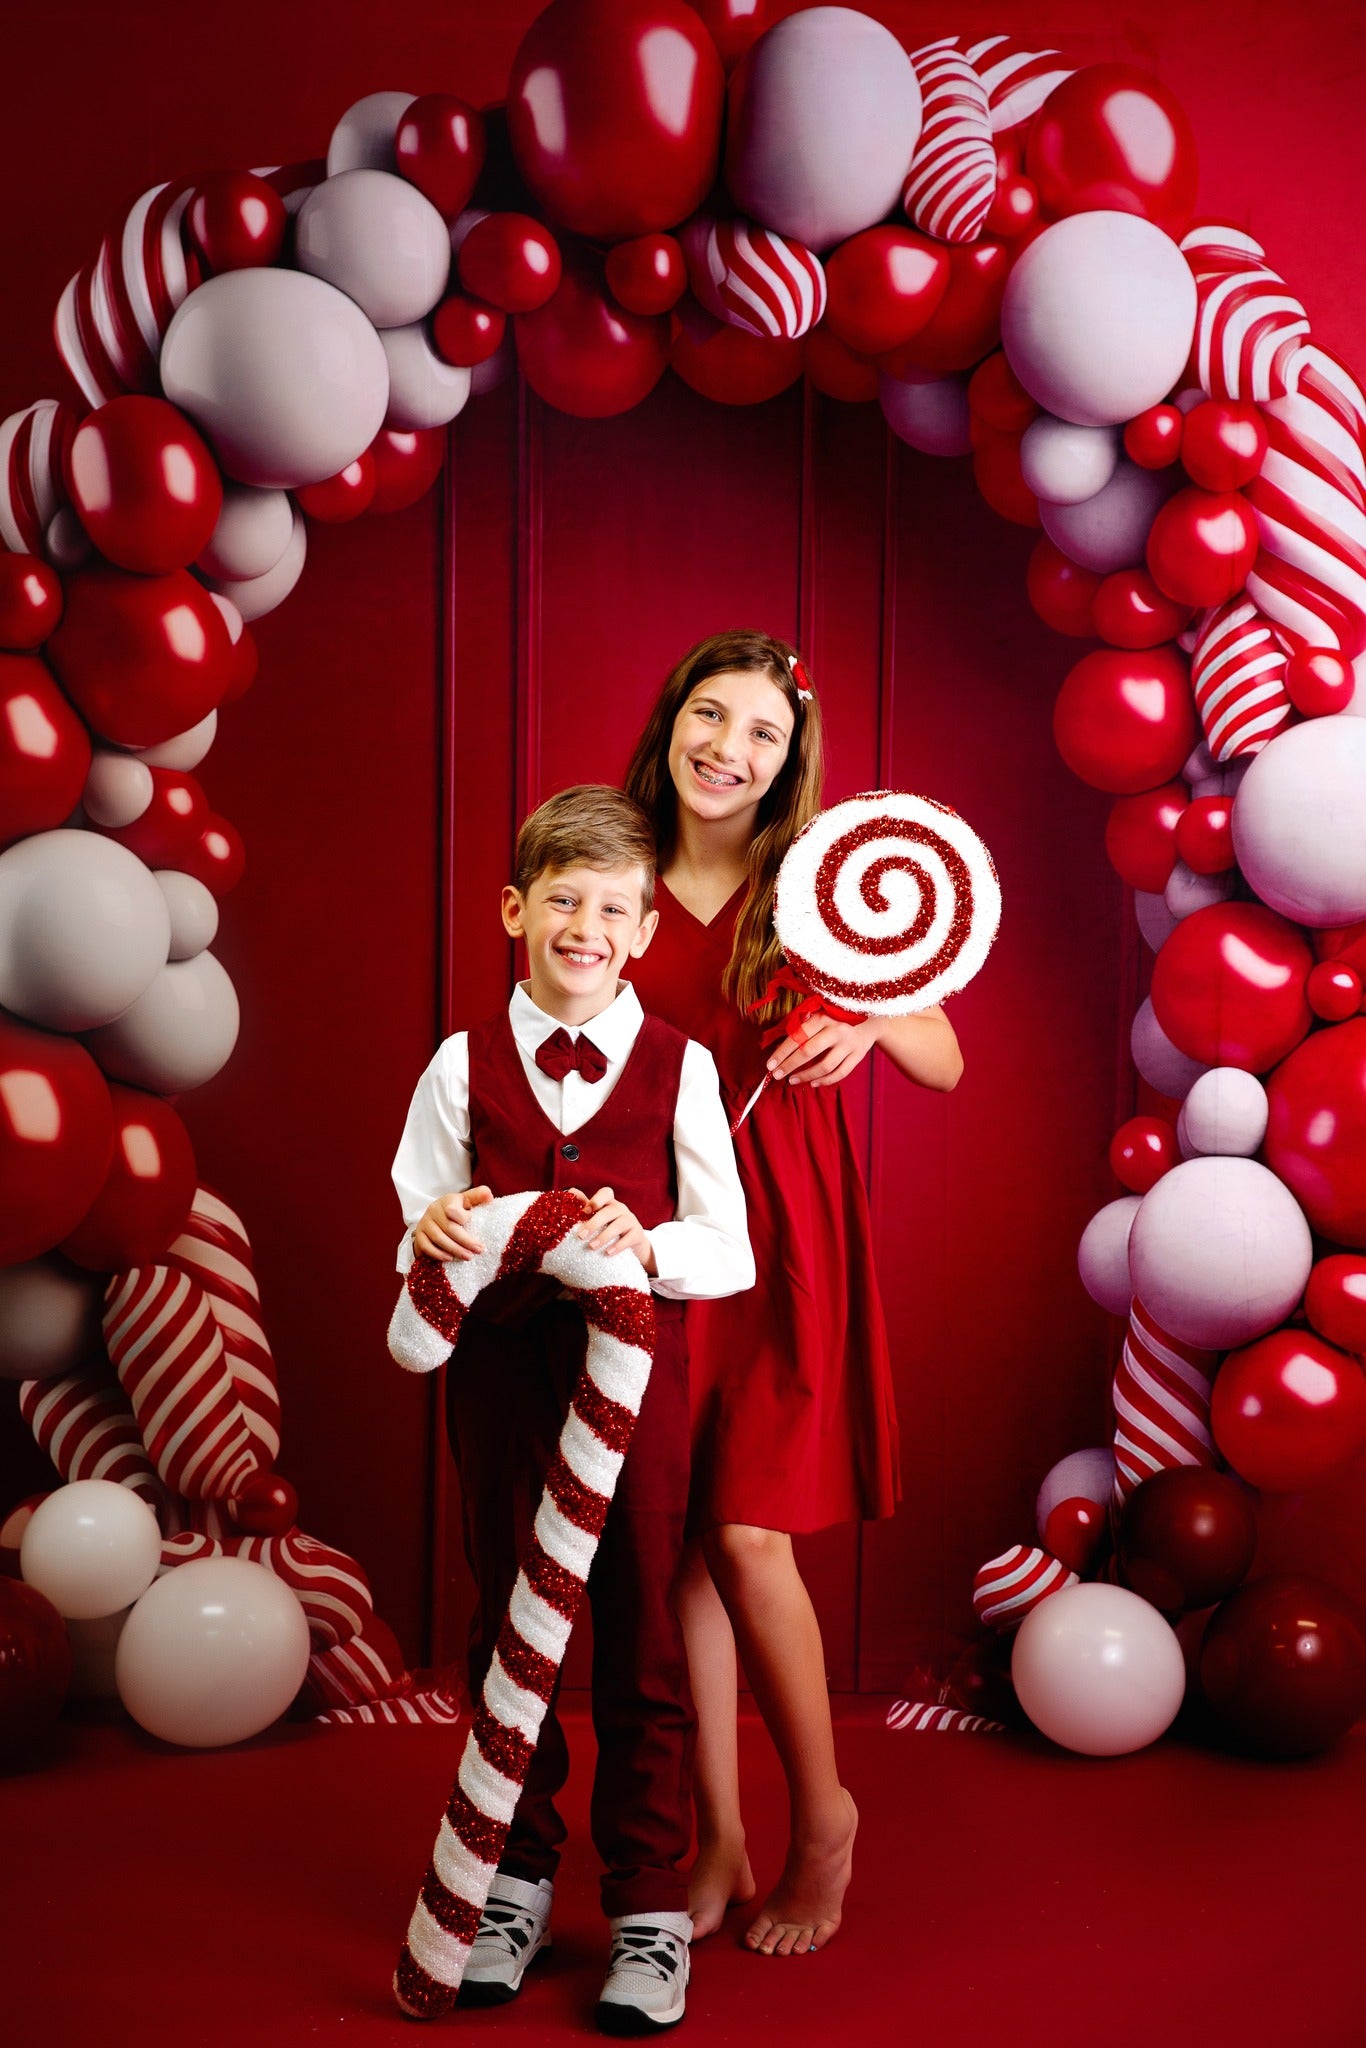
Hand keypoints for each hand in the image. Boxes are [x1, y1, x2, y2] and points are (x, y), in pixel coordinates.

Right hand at [412, 1185, 491, 1260]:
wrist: (436, 1217)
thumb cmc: (457, 1210)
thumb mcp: (468, 1200)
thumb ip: (479, 1196)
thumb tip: (489, 1197)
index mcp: (448, 1200)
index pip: (452, 1208)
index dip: (462, 1216)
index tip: (471, 1222)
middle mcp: (434, 1210)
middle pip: (449, 1227)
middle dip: (466, 1240)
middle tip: (479, 1250)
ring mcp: (425, 1223)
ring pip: (439, 1238)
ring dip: (455, 1249)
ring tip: (469, 1257)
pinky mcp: (419, 1235)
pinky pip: (426, 1246)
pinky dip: (438, 1254)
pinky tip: (450, 1258)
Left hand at [573, 1185, 656, 1271]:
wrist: (632, 1242)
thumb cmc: (609, 1227)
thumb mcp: (598, 1216)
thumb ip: (585, 1206)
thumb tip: (570, 1191)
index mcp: (610, 1203)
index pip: (606, 1193)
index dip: (596, 1200)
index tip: (584, 1211)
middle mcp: (621, 1209)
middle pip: (609, 1211)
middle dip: (593, 1223)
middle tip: (580, 1236)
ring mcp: (631, 1221)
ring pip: (619, 1225)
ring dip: (604, 1236)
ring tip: (591, 1247)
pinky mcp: (638, 1234)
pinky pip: (629, 1238)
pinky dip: (618, 1246)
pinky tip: (607, 1252)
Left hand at [766, 1014, 880, 1087]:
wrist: (871, 1019)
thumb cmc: (837, 1016)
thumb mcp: (820, 1012)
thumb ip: (801, 1022)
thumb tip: (775, 1038)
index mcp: (823, 1017)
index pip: (798, 1036)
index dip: (782, 1052)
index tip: (770, 1064)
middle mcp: (836, 1030)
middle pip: (808, 1052)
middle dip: (789, 1065)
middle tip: (777, 1075)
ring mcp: (848, 1044)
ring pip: (824, 1066)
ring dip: (805, 1076)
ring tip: (791, 1080)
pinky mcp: (858, 1056)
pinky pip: (839, 1074)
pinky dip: (824, 1081)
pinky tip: (812, 1083)